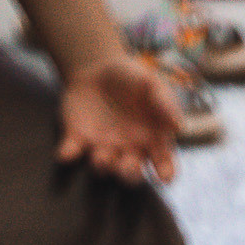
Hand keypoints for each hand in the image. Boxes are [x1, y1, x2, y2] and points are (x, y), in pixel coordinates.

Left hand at [57, 56, 179, 182]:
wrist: (97, 67)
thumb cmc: (131, 79)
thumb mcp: (151, 82)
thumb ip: (165, 103)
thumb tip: (178, 126)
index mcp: (151, 141)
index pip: (163, 164)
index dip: (165, 173)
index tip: (165, 177)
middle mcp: (129, 151)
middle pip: (132, 173)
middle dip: (130, 174)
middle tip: (127, 165)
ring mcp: (103, 147)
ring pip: (103, 168)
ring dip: (102, 165)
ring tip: (100, 157)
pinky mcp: (78, 139)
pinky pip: (72, 151)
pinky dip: (68, 154)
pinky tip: (66, 153)